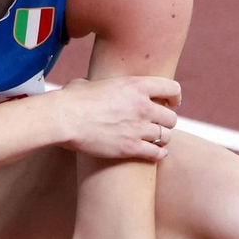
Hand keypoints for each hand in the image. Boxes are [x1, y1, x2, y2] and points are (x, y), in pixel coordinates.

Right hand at [48, 76, 180, 161]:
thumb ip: (102, 87)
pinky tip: (156, 154)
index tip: (172, 103)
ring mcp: (138, 128)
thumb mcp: (91, 84)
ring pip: (166, 136)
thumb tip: (90, 88)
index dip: (175, 97)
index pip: (172, 89)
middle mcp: (142, 107)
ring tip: (156, 141)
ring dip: (162, 139)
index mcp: (136, 86)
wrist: (63, 119)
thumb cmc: (71, 99)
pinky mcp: (131, 148)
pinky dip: (159, 155)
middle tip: (158, 125)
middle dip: (166, 122)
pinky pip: (157, 154)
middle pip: (171, 117)